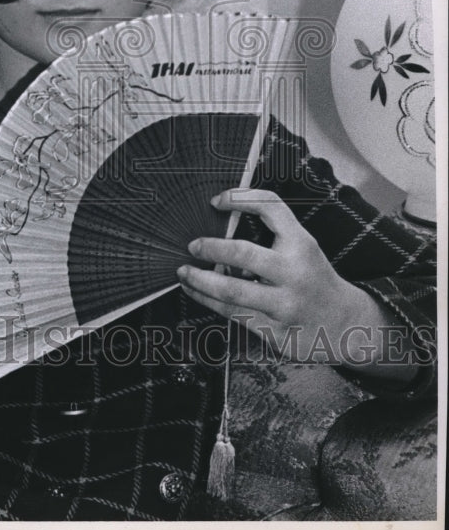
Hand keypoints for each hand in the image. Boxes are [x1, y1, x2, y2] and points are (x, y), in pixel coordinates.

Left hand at [177, 189, 416, 379]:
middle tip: (193, 245)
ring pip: (231, 291)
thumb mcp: (303, 247)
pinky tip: (195, 292)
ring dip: (200, 280)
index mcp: (302, 244)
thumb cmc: (313, 278)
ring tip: (183, 272)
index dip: (239, 198)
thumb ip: (273, 232)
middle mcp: (294, 273)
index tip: (216, 201)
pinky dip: (208, 301)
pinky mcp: (275, 331)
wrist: (346, 324)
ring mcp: (284, 304)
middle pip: (243, 254)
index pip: (270, 207)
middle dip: (211, 248)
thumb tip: (223, 219)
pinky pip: (233, 314)